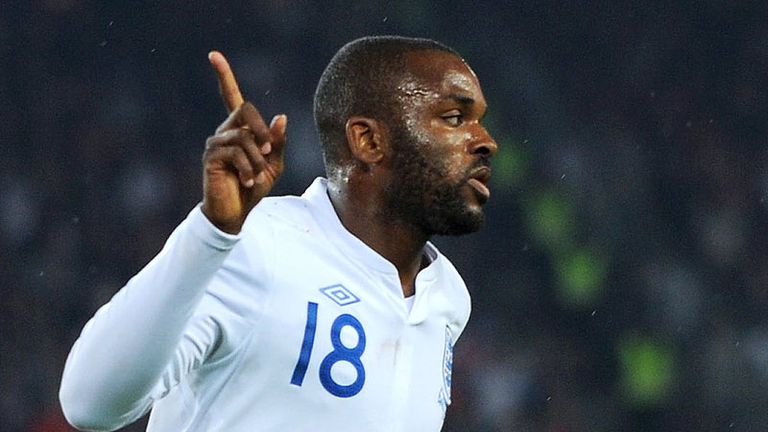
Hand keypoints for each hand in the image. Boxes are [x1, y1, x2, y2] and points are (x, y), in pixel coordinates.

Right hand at [201, 51, 286, 233]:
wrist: (236, 213)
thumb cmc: (254, 187)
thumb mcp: (273, 165)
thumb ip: (276, 142)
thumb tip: (280, 117)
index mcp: (240, 129)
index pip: (231, 96)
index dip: (223, 76)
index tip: (213, 55)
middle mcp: (225, 131)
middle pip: (246, 110)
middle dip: (262, 129)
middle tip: (268, 151)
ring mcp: (215, 143)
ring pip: (243, 136)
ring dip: (256, 159)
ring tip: (256, 177)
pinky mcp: (211, 157)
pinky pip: (235, 152)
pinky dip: (247, 168)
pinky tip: (247, 182)